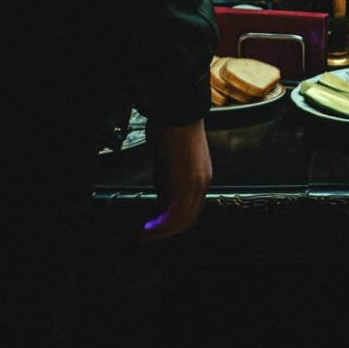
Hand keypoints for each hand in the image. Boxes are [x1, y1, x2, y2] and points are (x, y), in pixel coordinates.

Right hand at [140, 119, 211, 241]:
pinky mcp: (188, 182)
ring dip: (162, 231)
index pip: (191, 208)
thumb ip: (167, 179)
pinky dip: (163, 225)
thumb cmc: (170, 128)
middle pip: (189, 218)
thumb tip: (161, 198)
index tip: (154, 227)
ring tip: (145, 234)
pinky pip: (177, 214)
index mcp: (201, 175)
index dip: (172, 221)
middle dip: (167, 231)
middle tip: (147, 235)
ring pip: (184, 219)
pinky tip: (149, 227)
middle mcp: (203, 181)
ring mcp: (197, 182)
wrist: (176, 112)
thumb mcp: (168, 160)